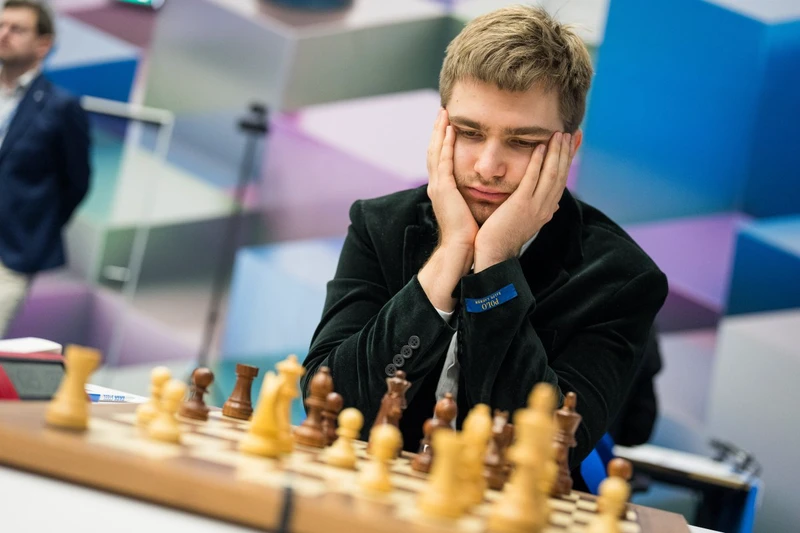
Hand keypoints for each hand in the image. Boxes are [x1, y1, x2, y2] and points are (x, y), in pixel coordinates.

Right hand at [426, 108, 477, 252]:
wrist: (461, 247)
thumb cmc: (468, 232)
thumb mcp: (469, 208)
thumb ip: (473, 194)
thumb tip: (489, 187)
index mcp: (443, 189)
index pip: (440, 159)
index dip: (442, 141)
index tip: (448, 124)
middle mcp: (436, 185)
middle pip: (433, 151)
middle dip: (437, 131)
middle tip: (442, 112)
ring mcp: (438, 186)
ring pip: (435, 152)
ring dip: (439, 132)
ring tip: (443, 114)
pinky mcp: (443, 189)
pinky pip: (443, 161)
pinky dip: (445, 144)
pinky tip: (450, 131)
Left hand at [474, 132, 574, 271]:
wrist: (494, 255)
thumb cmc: (505, 238)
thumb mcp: (529, 223)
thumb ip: (541, 211)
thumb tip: (555, 205)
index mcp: (547, 209)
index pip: (562, 179)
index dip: (568, 160)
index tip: (573, 143)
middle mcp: (546, 206)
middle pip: (561, 174)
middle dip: (566, 152)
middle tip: (570, 132)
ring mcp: (535, 206)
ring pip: (551, 174)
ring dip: (556, 152)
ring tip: (558, 134)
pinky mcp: (521, 205)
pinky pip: (532, 180)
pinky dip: (538, 163)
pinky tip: (540, 147)